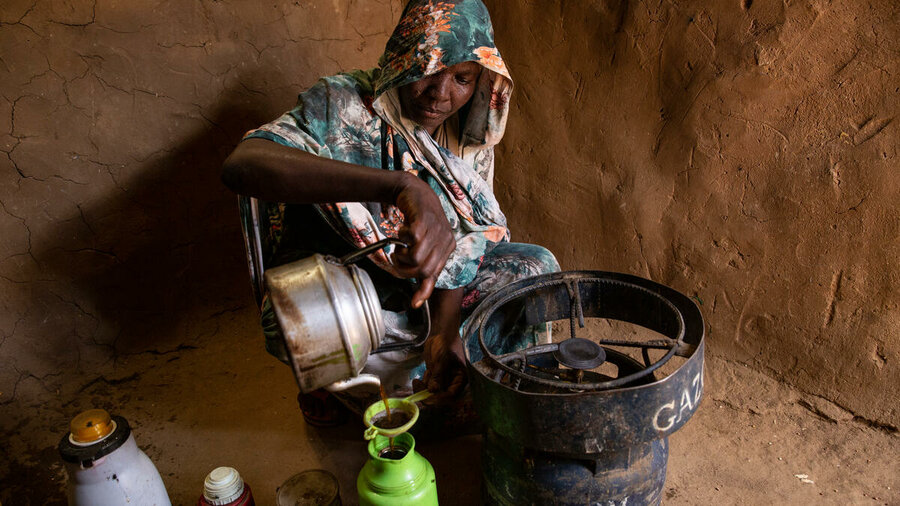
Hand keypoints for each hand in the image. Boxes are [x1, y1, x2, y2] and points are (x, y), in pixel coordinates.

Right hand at [391, 174, 455, 307]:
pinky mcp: (424, 220)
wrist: (413, 192)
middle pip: (424, 269)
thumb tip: (418, 301)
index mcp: (448, 247)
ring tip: (398, 245)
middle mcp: (446, 239)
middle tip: (397, 259)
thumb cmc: (417, 220)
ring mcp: (436, 229)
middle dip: (405, 269)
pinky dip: (400, 238)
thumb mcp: (424, 244)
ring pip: (417, 258)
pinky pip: (410, 240)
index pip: (436, 274)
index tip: (414, 303)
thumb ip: (423, 268)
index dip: (424, 290)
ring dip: (401, 255)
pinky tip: (401, 231)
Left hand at [421, 332, 466, 397]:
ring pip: (433, 393)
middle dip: (429, 396)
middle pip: (442, 397)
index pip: (451, 395)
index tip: (427, 397)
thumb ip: (437, 376)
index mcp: (460, 378)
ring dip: (423, 390)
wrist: (439, 333)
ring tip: (417, 382)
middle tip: (418, 389)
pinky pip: (428, 387)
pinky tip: (418, 380)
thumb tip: (433, 391)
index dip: (439, 398)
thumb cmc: (445, 343)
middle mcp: (453, 382)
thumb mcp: (441, 359)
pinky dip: (422, 386)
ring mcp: (444, 380)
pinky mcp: (436, 377)